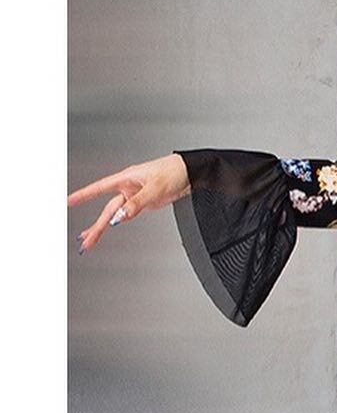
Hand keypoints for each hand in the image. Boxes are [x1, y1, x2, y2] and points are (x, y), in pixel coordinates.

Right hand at [67, 153, 190, 253]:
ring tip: (90, 240)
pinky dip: (118, 221)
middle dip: (95, 226)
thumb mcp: (154, 189)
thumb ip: (136, 204)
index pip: (99, 189)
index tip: (68, 202)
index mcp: (126, 178)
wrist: (192, 172)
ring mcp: (136, 196)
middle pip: (107, 209)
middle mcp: (128, 187)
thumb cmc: (174, 171)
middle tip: (85, 241)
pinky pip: (127, 214)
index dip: (83, 196)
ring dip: (103, 226)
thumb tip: (119, 218)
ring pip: (115, 214)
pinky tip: (110, 227)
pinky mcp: (145, 202)